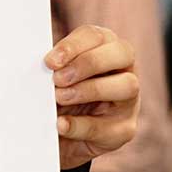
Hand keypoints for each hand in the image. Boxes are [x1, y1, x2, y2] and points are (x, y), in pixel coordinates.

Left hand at [47, 25, 139, 169]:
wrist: (57, 136)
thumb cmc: (55, 97)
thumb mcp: (51, 79)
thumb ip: (52, 68)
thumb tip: (42, 63)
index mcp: (104, 49)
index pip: (96, 35)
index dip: (74, 45)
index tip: (50, 61)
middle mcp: (123, 70)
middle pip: (122, 52)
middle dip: (88, 63)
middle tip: (58, 79)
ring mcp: (129, 100)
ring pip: (127, 85)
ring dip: (90, 90)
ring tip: (60, 98)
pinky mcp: (124, 129)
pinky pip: (111, 126)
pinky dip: (82, 125)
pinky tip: (62, 124)